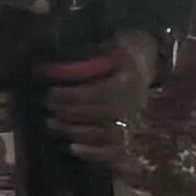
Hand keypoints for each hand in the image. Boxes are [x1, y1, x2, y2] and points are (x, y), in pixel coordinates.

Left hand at [33, 34, 149, 158]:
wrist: (148, 67)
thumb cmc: (124, 54)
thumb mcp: (117, 43)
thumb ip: (100, 47)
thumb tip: (65, 53)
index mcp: (129, 82)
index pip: (98, 93)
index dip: (71, 95)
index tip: (51, 92)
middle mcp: (133, 104)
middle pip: (96, 113)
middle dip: (67, 111)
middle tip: (47, 107)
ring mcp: (132, 121)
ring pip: (100, 131)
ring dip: (72, 129)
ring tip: (51, 124)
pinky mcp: (130, 134)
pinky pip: (113, 151)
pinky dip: (92, 152)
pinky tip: (72, 148)